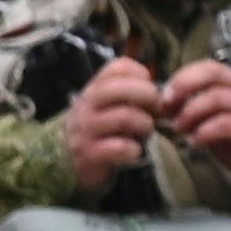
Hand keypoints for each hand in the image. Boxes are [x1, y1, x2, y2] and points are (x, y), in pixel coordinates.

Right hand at [62, 54, 165, 186]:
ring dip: (145, 125)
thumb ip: (128, 93)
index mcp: (94, 89)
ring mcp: (85, 130)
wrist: (68, 162)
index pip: (118, 68)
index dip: (140, 74)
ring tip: (146, 132)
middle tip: (156, 110)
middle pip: (120, 89)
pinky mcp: (88, 155)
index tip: (148, 88)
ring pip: (124, 118)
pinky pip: (118, 147)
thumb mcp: (107, 105)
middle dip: (148, 97)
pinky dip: (133, 150)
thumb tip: (162, 94)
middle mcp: (87, 106)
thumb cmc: (99, 129)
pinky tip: (134, 152)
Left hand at [158, 59, 230, 195]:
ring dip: (189, 113)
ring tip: (178, 128)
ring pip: (215, 98)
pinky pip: (224, 123)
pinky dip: (203, 132)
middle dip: (183, 86)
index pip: (209, 67)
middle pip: (212, 73)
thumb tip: (163, 105)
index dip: (183, 77)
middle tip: (165, 106)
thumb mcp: (213, 120)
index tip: (163, 96)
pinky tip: (194, 142)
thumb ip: (193, 109)